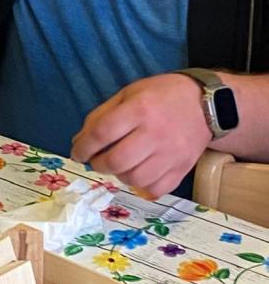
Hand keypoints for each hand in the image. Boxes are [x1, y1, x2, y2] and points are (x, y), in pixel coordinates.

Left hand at [71, 73, 212, 197]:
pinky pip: (155, 189)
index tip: (78, 154)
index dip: (84, 147)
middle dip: (99, 164)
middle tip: (97, 160)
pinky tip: (138, 173)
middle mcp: (155, 133)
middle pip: (117, 161)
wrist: (205, 104)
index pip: (102, 133)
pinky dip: (141, 186)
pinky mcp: (183, 169)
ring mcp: (171, 154)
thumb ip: (101, 116)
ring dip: (119, 175)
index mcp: (139, 109)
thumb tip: (79, 142)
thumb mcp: (128, 94)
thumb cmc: (160, 96)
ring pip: (134, 179)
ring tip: (119, 165)